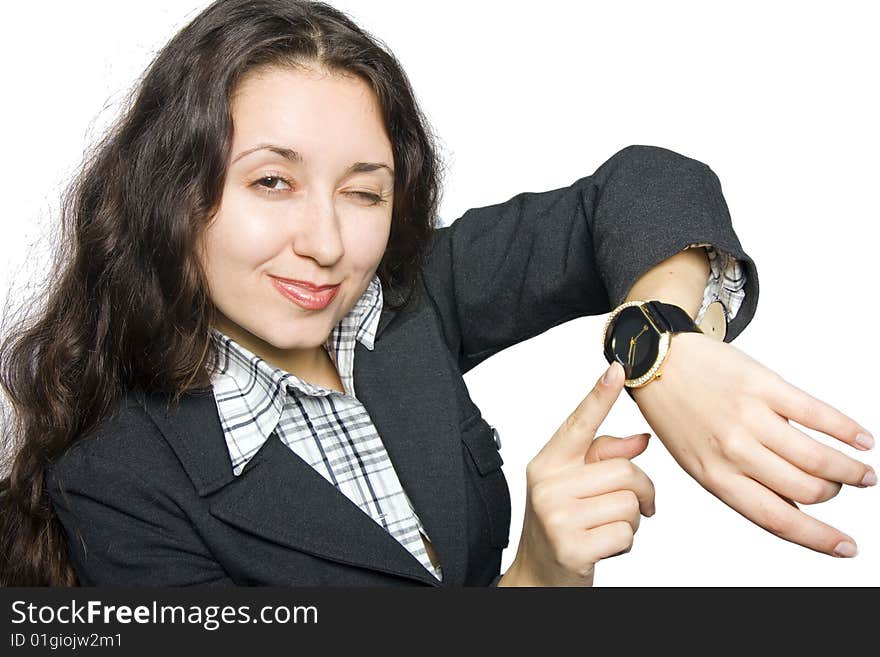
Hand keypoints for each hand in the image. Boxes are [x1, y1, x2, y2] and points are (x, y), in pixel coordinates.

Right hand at [500, 360, 654, 586]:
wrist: (537, 576)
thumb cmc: (560, 526)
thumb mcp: (573, 487)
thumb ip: (603, 458)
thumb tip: (641, 440)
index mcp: (547, 463)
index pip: (579, 424)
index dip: (599, 396)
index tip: (616, 369)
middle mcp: (547, 484)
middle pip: (625, 470)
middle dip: (641, 492)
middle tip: (633, 507)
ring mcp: (557, 515)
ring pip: (630, 502)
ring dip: (632, 520)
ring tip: (606, 528)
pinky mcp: (571, 546)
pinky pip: (626, 532)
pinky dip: (625, 543)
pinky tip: (603, 547)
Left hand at [631, 331, 874, 557]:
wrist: (658, 361)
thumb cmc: (677, 414)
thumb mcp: (698, 461)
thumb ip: (741, 485)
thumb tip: (792, 509)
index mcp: (715, 476)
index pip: (777, 518)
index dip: (818, 538)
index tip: (845, 546)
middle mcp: (733, 451)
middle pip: (804, 489)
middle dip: (831, 495)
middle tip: (840, 489)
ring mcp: (750, 417)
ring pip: (816, 457)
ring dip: (849, 470)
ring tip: (863, 474)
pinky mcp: (763, 385)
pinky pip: (815, 413)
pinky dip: (847, 430)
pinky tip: (863, 440)